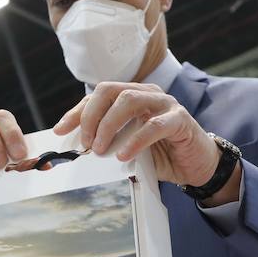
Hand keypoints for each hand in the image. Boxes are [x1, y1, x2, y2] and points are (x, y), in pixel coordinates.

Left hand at [54, 82, 239, 205]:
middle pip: (110, 90)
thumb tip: (78, 149)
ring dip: (109, 125)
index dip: (77, 112)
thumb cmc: (162, 155)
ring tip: (99, 149)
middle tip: (84, 142)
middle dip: (91, 115)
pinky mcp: (180, 120)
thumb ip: (109, 142)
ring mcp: (165, 104)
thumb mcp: (128, 147)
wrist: (197, 166)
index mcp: (132, 96)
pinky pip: (154, 125)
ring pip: (129, 100)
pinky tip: (124, 155)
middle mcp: (147, 94)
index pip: (98, 96)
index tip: (60, 130)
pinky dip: (135, 140)